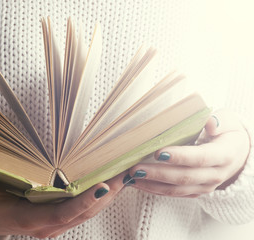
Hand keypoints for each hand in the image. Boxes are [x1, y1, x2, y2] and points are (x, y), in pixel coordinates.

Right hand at [0, 170, 127, 237]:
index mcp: (28, 220)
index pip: (61, 213)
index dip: (83, 202)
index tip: (103, 186)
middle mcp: (45, 225)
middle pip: (82, 213)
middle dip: (106, 195)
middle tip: (125, 174)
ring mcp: (52, 225)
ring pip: (86, 213)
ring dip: (107, 197)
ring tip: (124, 177)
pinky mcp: (55, 219)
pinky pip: (81, 211)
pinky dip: (98, 199)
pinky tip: (109, 185)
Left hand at [126, 109, 249, 196]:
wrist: (236, 153)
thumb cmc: (227, 133)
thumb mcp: (228, 122)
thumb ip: (219, 121)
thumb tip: (210, 122)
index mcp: (224, 155)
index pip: (200, 158)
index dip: (180, 157)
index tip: (158, 153)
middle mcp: (215, 175)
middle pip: (184, 177)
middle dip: (158, 173)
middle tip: (136, 168)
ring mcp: (204, 186)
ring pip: (176, 190)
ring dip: (151, 184)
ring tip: (130, 178)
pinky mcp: (195, 192)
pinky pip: (173, 193)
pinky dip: (153, 189)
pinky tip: (137, 183)